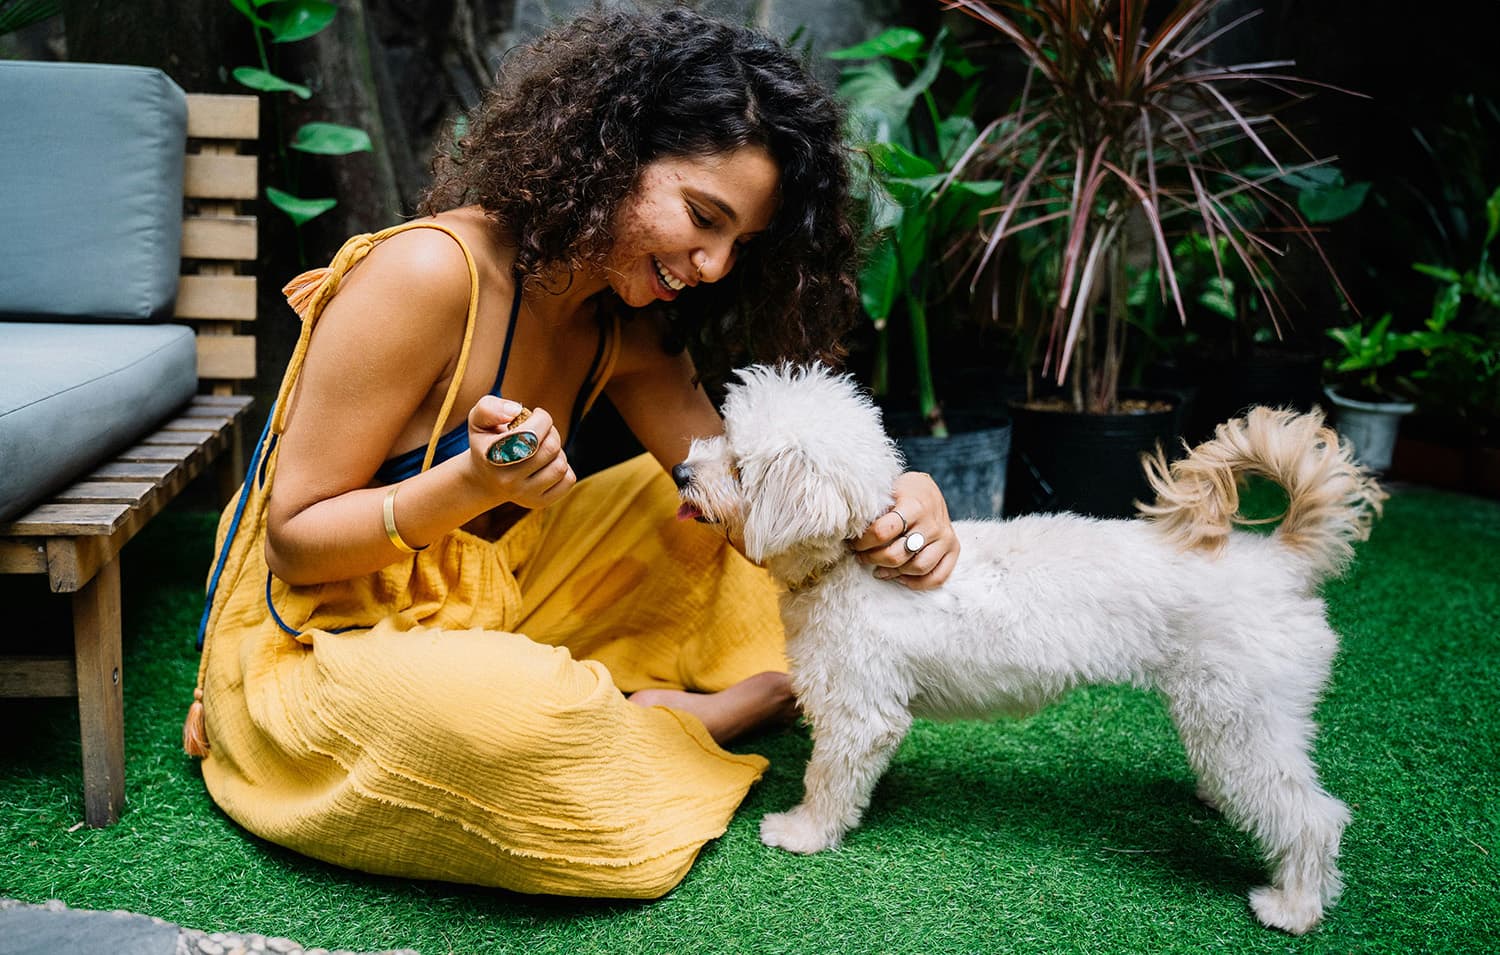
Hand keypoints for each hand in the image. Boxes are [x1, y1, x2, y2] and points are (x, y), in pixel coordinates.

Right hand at [465, 396, 574, 509]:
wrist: (485, 480)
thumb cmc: (487, 442)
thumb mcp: (478, 420)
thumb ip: (490, 408)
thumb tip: (516, 411)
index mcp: (493, 456)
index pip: (531, 434)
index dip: (542, 419)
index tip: (537, 415)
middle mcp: (507, 479)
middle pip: (550, 448)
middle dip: (552, 433)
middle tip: (542, 431)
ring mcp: (524, 494)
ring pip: (560, 466)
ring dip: (558, 451)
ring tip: (544, 448)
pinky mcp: (538, 503)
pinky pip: (568, 480)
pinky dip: (564, 468)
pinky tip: (548, 464)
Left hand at [851, 471, 958, 589]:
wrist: (928, 490)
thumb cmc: (902, 492)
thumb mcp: (888, 491)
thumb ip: (874, 510)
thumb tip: (850, 531)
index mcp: (914, 506)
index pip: (882, 532)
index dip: (863, 542)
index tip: (855, 542)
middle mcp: (932, 524)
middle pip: (898, 554)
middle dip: (873, 559)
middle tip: (862, 556)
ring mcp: (945, 538)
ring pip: (917, 567)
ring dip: (892, 572)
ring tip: (878, 568)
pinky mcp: (954, 549)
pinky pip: (938, 577)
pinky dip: (917, 583)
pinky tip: (899, 576)